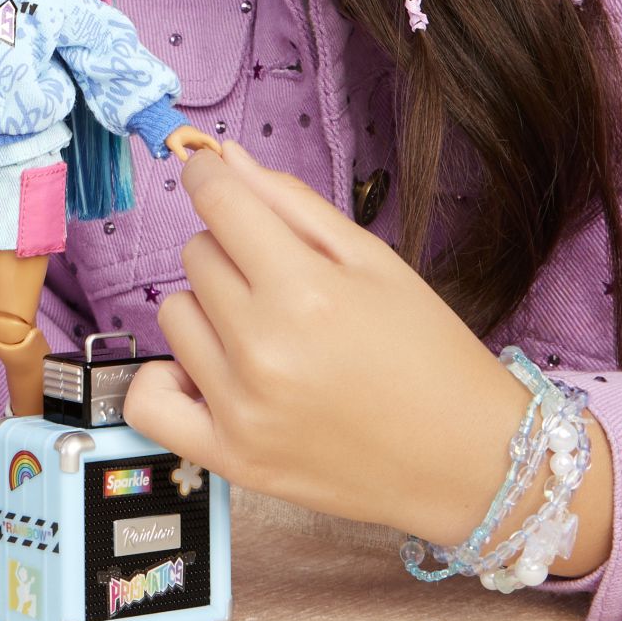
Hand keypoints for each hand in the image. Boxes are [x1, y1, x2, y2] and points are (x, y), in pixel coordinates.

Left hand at [123, 142, 612, 570]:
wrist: (473, 462)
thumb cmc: (429, 353)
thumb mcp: (375, 260)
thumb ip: (290, 202)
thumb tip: (221, 158)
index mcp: (306, 291)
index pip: (215, 201)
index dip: (210, 178)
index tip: (215, 179)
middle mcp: (265, 350)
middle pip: (196, 255)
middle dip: (233, 254)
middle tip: (284, 283)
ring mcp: (242, 409)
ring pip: (174, 314)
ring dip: (209, 311)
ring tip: (267, 333)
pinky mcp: (230, 459)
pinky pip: (148, 400)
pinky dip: (169, 380)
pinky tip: (212, 372)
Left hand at [164, 125, 220, 160]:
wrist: (164, 127)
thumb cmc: (170, 134)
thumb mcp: (174, 144)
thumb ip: (180, 152)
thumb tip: (186, 161)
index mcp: (196, 135)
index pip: (210, 140)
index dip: (216, 146)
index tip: (222, 153)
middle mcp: (198, 137)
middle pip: (211, 145)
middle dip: (217, 152)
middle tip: (224, 162)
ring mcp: (195, 140)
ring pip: (207, 147)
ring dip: (212, 154)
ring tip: (218, 164)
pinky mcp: (192, 143)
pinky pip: (202, 149)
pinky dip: (206, 154)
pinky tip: (207, 162)